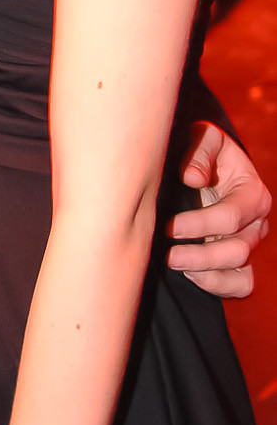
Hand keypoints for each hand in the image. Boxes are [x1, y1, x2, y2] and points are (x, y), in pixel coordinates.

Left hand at [167, 122, 270, 296]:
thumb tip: (191, 178)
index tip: (168, 226)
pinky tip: (190, 275)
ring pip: (239, 272)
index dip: (199, 225)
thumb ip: (199, 152)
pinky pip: (240, 285)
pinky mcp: (241, 261)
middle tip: (168, 255)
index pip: (230, 216)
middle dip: (201, 256)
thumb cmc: (205, 150)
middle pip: (237, 250)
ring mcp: (250, 244)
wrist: (210, 165)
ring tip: (176, 264)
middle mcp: (256, 223)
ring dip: (206, 273)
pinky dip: (217, 286)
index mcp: (252, 193)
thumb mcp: (204, 138)